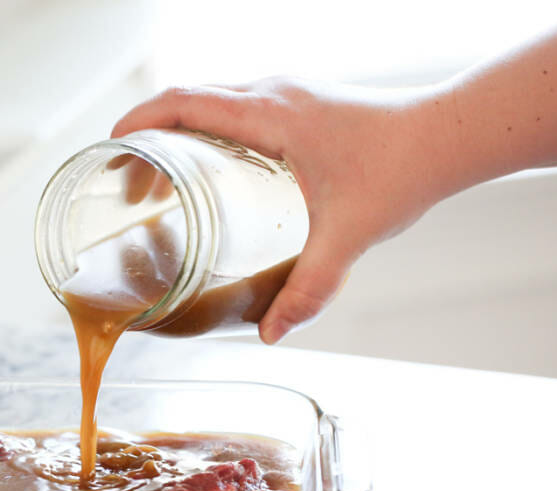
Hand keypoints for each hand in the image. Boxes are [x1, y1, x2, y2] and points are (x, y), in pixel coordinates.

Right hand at [112, 78, 441, 343]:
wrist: (447, 135)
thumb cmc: (403, 169)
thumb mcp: (348, 236)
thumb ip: (310, 288)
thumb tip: (272, 331)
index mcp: (270, 113)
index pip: (182, 102)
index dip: (136, 123)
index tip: (109, 151)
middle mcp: (271, 93)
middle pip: (185, 101)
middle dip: (147, 139)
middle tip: (128, 188)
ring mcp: (285, 92)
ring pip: (208, 101)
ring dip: (176, 135)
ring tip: (159, 184)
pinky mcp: (298, 102)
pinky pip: (233, 107)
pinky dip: (205, 133)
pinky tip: (209, 173)